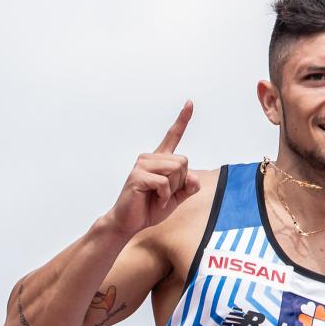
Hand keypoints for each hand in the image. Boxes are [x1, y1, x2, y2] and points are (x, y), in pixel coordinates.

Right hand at [108, 101, 201, 234]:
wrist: (130, 222)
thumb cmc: (150, 208)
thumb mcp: (176, 197)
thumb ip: (189, 186)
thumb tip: (194, 177)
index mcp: (160, 160)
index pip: (173, 136)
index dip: (182, 119)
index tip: (190, 102)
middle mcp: (150, 157)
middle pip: (183, 161)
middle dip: (180, 182)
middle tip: (165, 193)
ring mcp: (142, 165)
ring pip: (176, 170)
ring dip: (173, 189)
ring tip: (158, 196)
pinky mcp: (138, 176)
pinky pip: (165, 183)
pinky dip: (165, 196)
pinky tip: (156, 200)